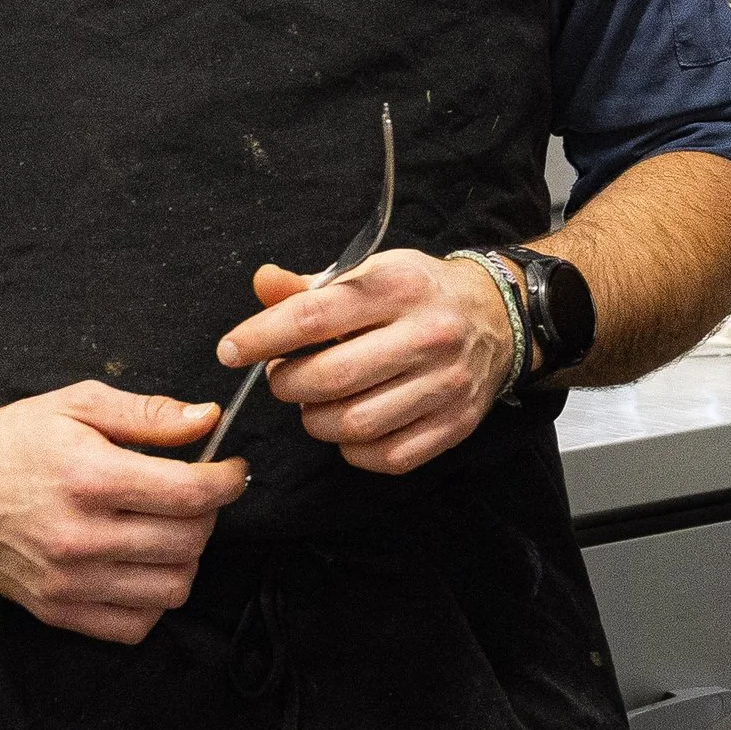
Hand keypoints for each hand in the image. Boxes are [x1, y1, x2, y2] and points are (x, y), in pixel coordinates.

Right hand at [0, 382, 245, 644]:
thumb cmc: (16, 439)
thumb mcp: (81, 404)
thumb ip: (149, 414)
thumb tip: (208, 419)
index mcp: (91, 479)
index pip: (190, 494)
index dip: (228, 480)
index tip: (233, 469)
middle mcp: (81, 538)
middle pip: (188, 543)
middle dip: (209, 514)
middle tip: (197, 493)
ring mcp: (67, 582)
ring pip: (171, 589)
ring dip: (186, 558)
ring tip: (170, 528)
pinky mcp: (55, 611)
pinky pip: (134, 626)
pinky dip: (153, 599)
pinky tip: (142, 564)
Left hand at [217, 250, 515, 476]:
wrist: (498, 316)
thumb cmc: (419, 293)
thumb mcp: (370, 273)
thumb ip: (311, 287)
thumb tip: (263, 284)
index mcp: (398, 286)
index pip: (314, 316)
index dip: (262, 337)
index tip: (231, 350)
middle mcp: (426, 334)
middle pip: (330, 378)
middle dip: (287, 384)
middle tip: (284, 378)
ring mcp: (444, 384)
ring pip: (354, 424)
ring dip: (316, 420)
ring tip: (316, 402)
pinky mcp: (454, 424)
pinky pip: (384, 456)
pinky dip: (353, 449)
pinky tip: (350, 426)